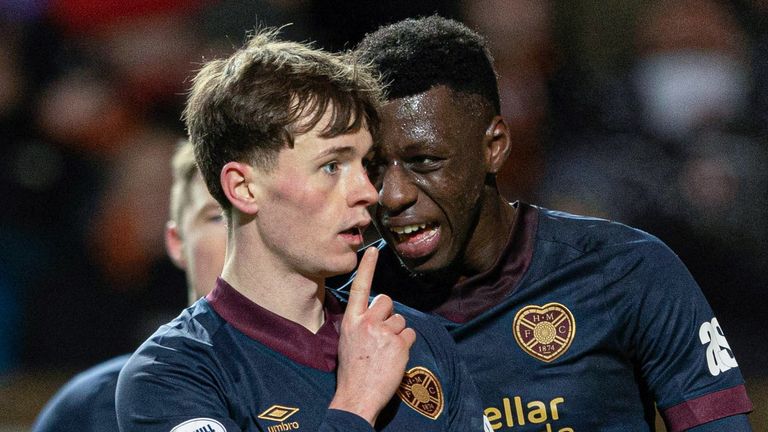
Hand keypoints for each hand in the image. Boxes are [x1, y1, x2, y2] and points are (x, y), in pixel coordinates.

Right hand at [330, 247, 416, 424]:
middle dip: (389, 314)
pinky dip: (406, 344)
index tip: (372, 250)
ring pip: (401, 319)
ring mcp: (383, 332)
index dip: (367, 268)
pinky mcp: (398, 344)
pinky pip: (410, 334)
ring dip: (398, 333)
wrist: (356, 396)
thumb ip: (360, 323)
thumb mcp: (347, 341)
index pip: (360, 288)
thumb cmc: (352, 371)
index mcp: (350, 321)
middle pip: (387, 301)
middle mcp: (366, 322)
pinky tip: (395, 357)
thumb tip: (377, 314)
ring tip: (385, 351)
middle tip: (381, 334)